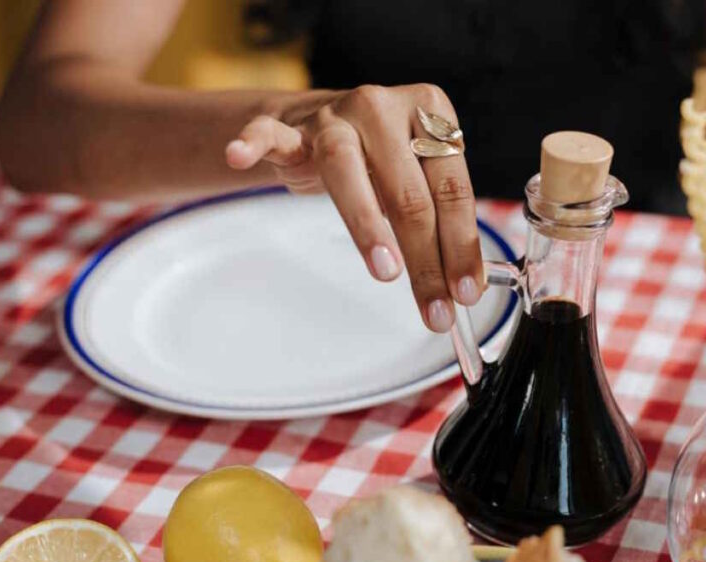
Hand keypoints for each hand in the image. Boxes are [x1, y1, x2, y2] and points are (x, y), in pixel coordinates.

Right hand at [225, 84, 483, 332]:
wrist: (321, 123)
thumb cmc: (380, 160)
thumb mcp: (418, 180)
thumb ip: (440, 223)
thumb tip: (463, 286)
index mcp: (431, 111)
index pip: (452, 189)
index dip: (461, 245)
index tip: (466, 293)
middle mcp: (384, 107)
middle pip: (409, 193)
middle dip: (426, 261)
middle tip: (434, 310)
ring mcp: (333, 117)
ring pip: (347, 171)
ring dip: (367, 226)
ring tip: (386, 271)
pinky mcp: (288, 128)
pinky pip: (269, 135)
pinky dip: (253, 143)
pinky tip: (239, 155)